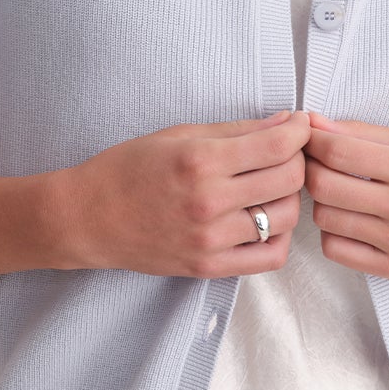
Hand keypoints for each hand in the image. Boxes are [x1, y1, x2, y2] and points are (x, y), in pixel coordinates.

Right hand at [65, 109, 310, 278]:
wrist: (89, 217)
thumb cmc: (129, 168)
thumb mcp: (179, 135)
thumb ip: (237, 130)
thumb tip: (285, 122)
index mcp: (200, 161)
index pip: (277, 144)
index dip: (299, 130)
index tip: (300, 124)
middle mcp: (209, 202)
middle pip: (289, 179)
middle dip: (298, 159)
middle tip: (288, 151)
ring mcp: (210, 239)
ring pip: (285, 217)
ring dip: (290, 196)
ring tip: (273, 184)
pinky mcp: (209, 267)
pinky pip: (270, 256)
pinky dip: (280, 236)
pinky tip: (266, 218)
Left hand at [303, 112, 388, 279]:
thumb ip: (368, 134)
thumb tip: (318, 124)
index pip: (338, 152)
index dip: (312, 139)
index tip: (308, 134)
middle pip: (324, 185)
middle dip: (310, 167)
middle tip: (315, 158)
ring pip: (325, 218)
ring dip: (321, 199)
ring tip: (336, 187)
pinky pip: (337, 250)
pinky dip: (332, 231)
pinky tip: (349, 216)